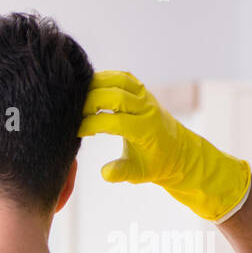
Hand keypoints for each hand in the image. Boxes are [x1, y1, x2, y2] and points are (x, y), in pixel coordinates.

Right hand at [79, 70, 250, 221]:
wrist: (178, 151)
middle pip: (115, 95)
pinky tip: (90, 89)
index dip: (90, 125)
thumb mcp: (139, 175)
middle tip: (74, 115)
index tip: (77, 132)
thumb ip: (121, 173)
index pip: (114, 121)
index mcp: (146, 130)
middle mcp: (147, 109)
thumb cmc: (155, 164)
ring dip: (96, 85)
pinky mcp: (142, 90)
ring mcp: (145, 96)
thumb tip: (105, 172)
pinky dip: (104, 78)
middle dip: (90, 102)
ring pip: (119, 80)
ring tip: (78, 98)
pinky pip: (122, 77)